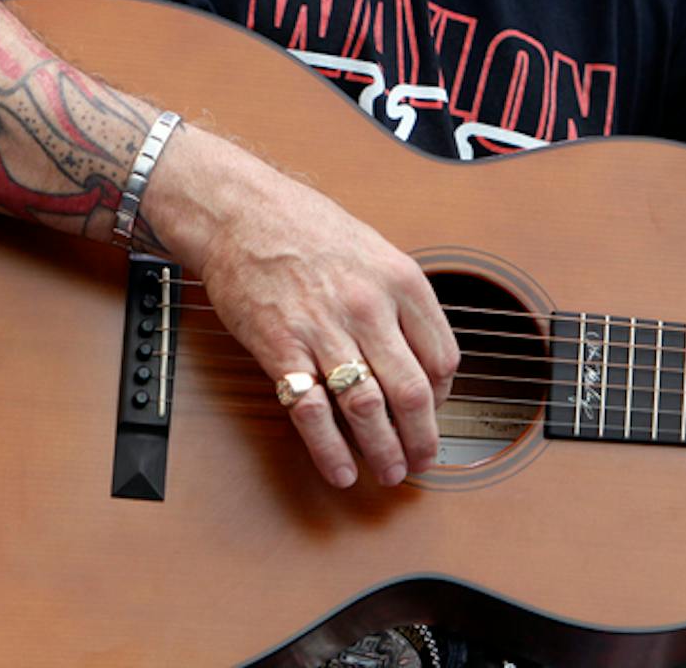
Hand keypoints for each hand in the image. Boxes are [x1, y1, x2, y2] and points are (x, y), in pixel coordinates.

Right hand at [158, 126, 458, 489]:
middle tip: (423, 461)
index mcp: (400, 280)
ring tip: (391, 473)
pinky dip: (330, 450)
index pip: (443, 356)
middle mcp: (368, 306)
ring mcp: (324, 329)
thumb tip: (421, 356)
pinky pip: (312, 411)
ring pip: (368, 407)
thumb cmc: (306, 226)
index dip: (445, 396)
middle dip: (423, 438)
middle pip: (412, 391)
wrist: (240, 212)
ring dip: (384, 450)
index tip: (436, 411)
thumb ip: (400, 300)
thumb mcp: (374, 249)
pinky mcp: (280, 348)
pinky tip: (341, 470)